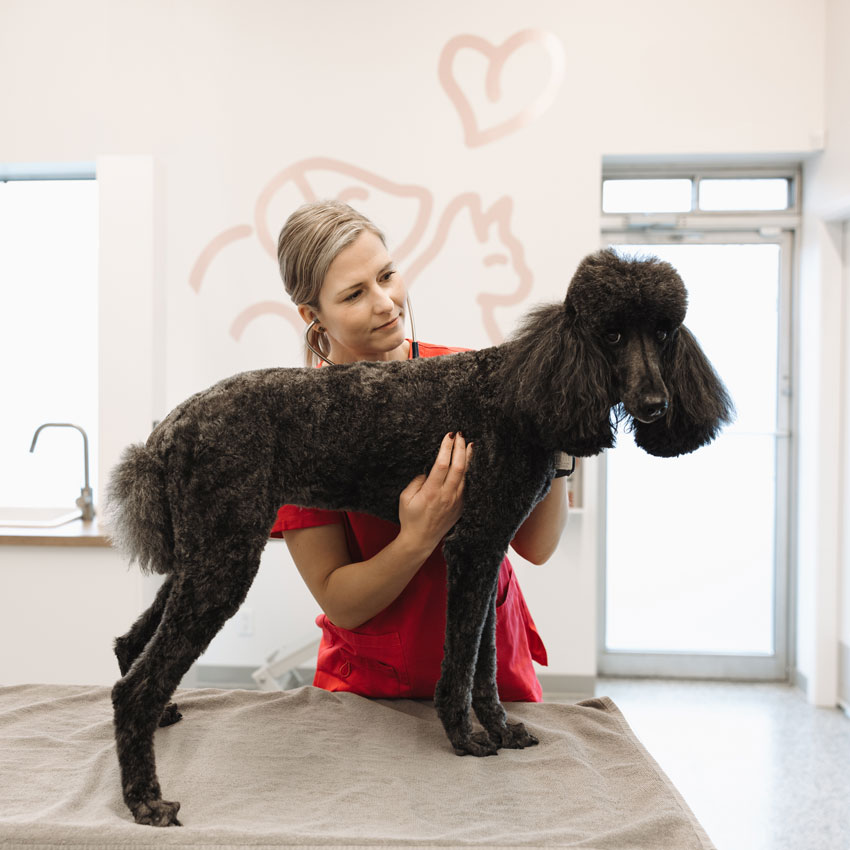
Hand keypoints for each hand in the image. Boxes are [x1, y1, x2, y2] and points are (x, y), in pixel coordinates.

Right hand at [398, 432, 471, 552]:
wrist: (420, 540)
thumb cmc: (410, 518)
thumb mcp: (405, 498)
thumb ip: (417, 481)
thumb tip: (429, 470)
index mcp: (431, 492)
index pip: (442, 465)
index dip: (446, 448)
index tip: (448, 435)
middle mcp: (446, 496)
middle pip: (458, 467)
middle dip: (460, 448)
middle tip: (461, 434)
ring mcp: (456, 502)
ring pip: (466, 475)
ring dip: (468, 458)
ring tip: (470, 444)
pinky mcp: (461, 506)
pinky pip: (467, 486)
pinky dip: (468, 472)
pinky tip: (469, 463)